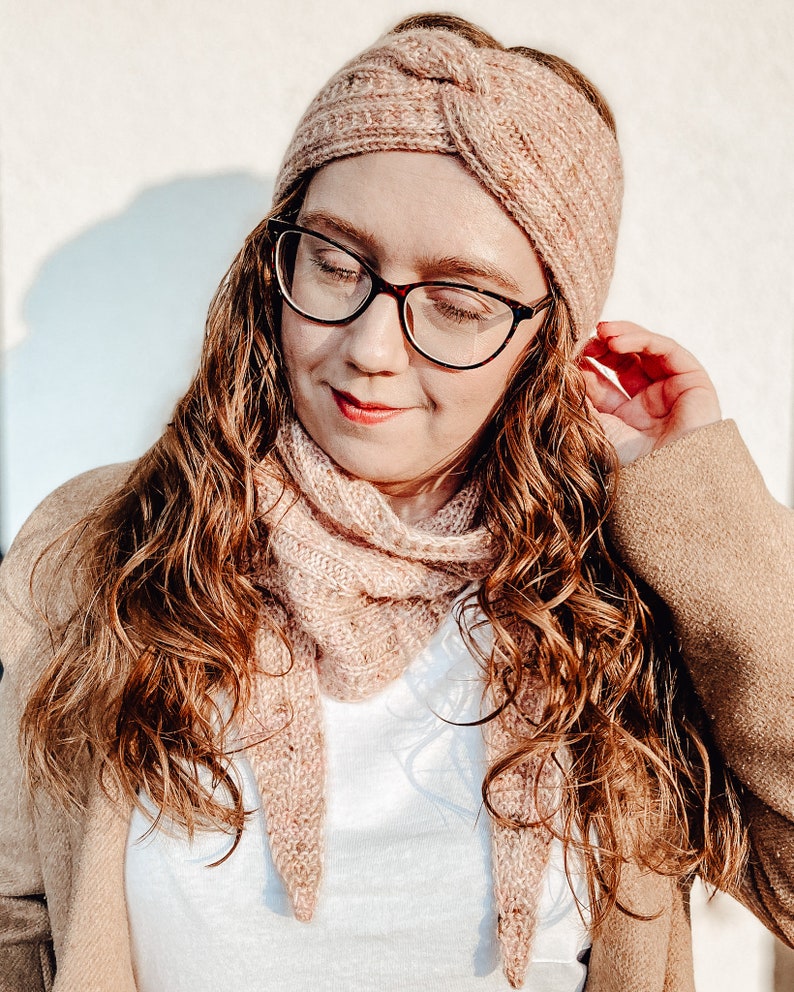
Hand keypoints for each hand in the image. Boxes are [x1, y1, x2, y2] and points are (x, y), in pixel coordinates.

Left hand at [580, 321, 720, 464]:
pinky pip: (666, 349)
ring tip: (601, 332)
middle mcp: (648, 402)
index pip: (603, 380)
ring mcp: (671, 390)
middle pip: (625, 360)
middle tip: (585, 340)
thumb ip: (580, 397)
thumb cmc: (628, 460)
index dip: (587, 363)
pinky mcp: (693, 379)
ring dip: (621, 336)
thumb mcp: (595, 425)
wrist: (665, 476)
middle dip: (604, 346)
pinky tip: (616, 341)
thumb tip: (564, 369)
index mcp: (624, 417)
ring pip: (646, 349)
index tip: (568, 354)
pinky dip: (641, 340)